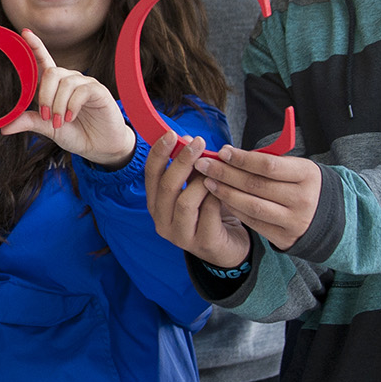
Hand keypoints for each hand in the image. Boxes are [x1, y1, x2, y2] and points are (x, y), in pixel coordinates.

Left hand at [0, 30, 134, 166]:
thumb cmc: (75, 133)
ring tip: (59, 122)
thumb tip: (4, 127)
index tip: (24, 32)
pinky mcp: (98, 91)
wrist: (100, 147)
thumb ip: (30, 122)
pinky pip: (81, 90)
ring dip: (57, 104)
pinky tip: (70, 117)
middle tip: (45, 116)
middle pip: (51, 72)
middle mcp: (70, 80)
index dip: (35, 46)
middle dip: (44, 95)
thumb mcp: (48, 128)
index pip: (44, 60)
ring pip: (64, 82)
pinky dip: (72, 105)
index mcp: (55, 86)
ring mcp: (85, 84)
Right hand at [144, 132, 250, 268]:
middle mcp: (161, 220)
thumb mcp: (197, 188)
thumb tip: (188, 139)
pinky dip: (217, 196)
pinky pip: (209, 213)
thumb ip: (191, 168)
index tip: (171, 134)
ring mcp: (179, 235)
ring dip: (201, 181)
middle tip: (199, 143)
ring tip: (215, 171)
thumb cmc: (211, 212)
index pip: (150, 175)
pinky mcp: (201, 243)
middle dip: (182, 161)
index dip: (158, 153)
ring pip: (185, 202)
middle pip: (166, 186)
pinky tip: (226, 188)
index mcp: (156, 204)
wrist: (229, 247)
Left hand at [196, 146, 320, 251]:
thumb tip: (227, 154)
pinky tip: (220, 197)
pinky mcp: (284, 236)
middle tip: (204, 164)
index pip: (268, 165)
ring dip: (225, 192)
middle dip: (225, 173)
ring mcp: (294, 220)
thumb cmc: (302, 184)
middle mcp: (303, 199)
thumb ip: (266, 161)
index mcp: (307, 175)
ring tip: (207, 181)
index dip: (242, 159)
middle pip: (256, 185)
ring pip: (251, 205)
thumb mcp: (295, 167)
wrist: (327, 217)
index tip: (222, 152)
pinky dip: (234, 208)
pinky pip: (252, 221)